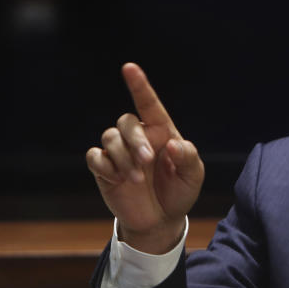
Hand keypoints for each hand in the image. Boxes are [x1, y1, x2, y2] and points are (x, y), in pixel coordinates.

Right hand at [86, 63, 203, 252]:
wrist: (162, 220)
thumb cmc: (180, 192)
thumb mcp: (193, 176)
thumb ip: (188, 158)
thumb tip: (173, 144)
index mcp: (162, 132)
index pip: (149, 104)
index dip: (139, 85)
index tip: (130, 67)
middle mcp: (139, 137)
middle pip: (125, 122)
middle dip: (135, 140)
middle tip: (147, 161)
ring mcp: (120, 152)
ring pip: (109, 137)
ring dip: (123, 157)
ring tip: (137, 178)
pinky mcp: (104, 169)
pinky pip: (95, 156)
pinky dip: (104, 165)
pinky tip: (118, 179)